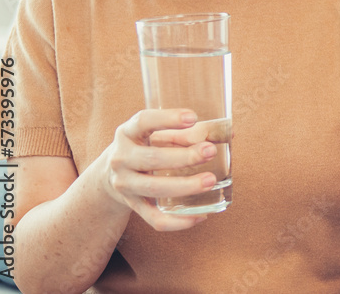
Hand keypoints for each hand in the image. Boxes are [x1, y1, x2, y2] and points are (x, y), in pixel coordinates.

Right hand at [100, 109, 220, 230]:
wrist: (110, 175)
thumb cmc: (146, 147)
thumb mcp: (158, 134)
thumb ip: (189, 132)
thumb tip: (229, 133)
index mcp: (128, 133)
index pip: (143, 121)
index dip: (167, 118)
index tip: (193, 117)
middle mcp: (121, 159)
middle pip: (152, 158)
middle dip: (183, 157)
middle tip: (211, 151)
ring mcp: (125, 185)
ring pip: (153, 189)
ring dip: (184, 186)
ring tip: (211, 181)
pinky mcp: (133, 206)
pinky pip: (154, 219)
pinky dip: (178, 221)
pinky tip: (201, 216)